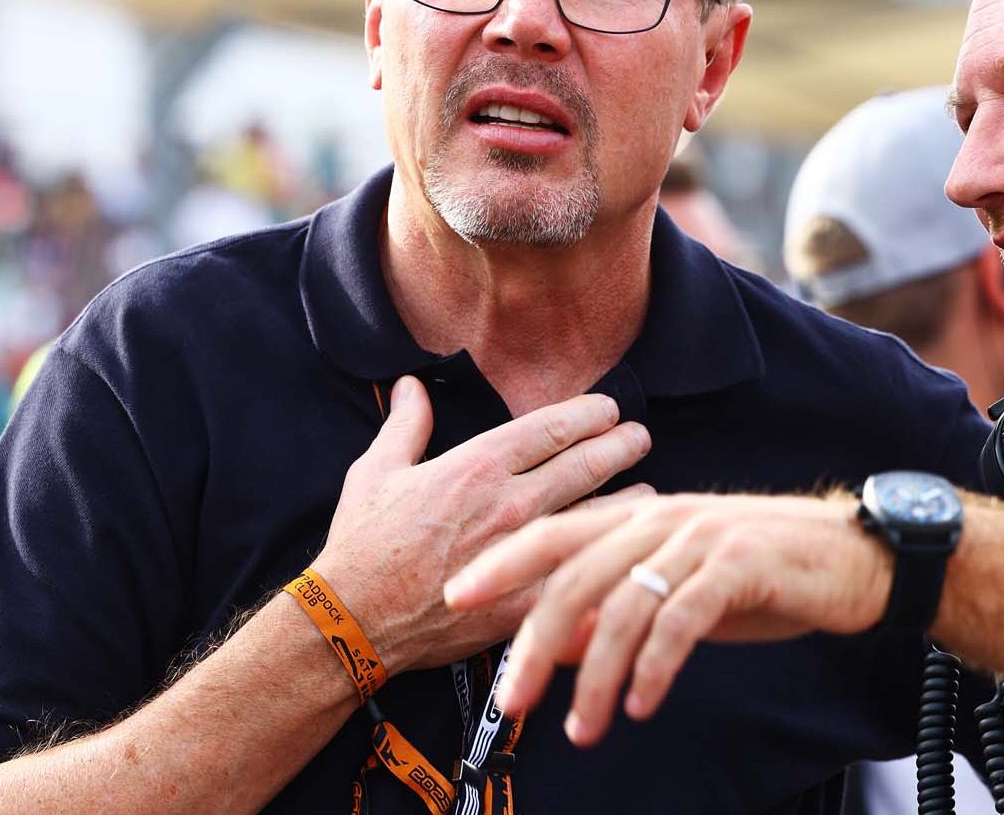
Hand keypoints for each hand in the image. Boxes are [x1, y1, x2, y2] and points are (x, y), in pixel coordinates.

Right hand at [310, 376, 653, 674]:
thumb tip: (410, 385)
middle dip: (620, 445)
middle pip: (585, 464)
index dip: (588, 413)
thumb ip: (405, 425)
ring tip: (650, 491)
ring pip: (595, 515)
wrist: (353, 619)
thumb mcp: (375, 471)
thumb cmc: (362, 544)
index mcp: (477, 465)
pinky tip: (626, 557)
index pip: (551, 427)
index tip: (609, 408)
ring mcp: (522, 551)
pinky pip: (578, 573)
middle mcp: (509, 502)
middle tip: (641, 436)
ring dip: (627, 499)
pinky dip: (606, 561)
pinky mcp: (526, 598)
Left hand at [442, 493, 891, 745]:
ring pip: (625, 607)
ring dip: (596, 677)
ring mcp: (701, 541)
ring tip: (583, 729)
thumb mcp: (678, 592)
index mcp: (642, 519)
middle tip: (510, 701)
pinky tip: (639, 705)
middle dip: (535, 643)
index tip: (457, 596)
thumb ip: (617, 609)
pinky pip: (682, 620)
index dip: (504, 562)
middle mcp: (663, 521)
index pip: (555, 534)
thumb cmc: (760, 578)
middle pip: (577, 577)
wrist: (853, 557)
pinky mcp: (740, 567)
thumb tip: (551, 647)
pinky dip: (654, 666)